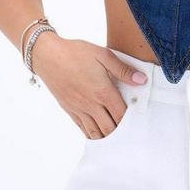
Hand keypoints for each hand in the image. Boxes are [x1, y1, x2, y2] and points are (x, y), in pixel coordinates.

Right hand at [32, 36, 147, 138]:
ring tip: (117, 135)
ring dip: (107, 136)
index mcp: (102, 91)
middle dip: (121, 132)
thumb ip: (123, 69)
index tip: (139, 121)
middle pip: (110, 128)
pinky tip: (99, 133)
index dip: (132, 121)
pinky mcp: (69, 110)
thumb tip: (141, 80)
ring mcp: (79, 109)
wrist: (48, 55)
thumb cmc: (76, 52)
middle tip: (130, 131)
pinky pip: (83, 128)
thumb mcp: (103, 55)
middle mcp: (91, 104)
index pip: (121, 114)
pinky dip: (93, 134)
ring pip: (96, 132)